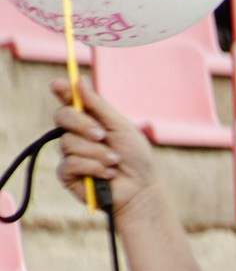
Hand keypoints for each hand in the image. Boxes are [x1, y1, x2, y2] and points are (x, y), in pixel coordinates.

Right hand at [50, 79, 160, 216]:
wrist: (141, 190)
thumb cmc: (135, 158)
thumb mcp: (122, 128)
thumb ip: (99, 107)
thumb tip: (79, 80)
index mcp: (89, 120)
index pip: (69, 101)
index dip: (62, 90)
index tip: (59, 84)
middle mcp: (75, 134)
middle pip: (62, 116)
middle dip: (83, 125)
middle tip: (102, 136)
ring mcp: (70, 153)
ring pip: (68, 143)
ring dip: (97, 153)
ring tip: (114, 162)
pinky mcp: (67, 174)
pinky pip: (70, 163)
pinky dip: (92, 167)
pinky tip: (108, 174)